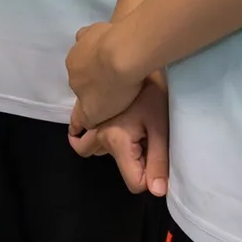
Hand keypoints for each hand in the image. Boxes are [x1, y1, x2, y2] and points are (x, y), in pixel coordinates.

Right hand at [65, 19, 146, 130]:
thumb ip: (86, 118)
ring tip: (120, 60)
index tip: (110, 93)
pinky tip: (114, 42)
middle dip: (96, 74)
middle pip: (83, 70)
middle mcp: (72, 62)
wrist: (125, 53)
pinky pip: (93, 34)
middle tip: (117, 77)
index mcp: (73, 82)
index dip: (95, 92)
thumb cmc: (113, 87)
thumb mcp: (97, 113)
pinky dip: (100, 38)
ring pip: (87, 52)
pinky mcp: (94, 28)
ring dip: (98, 56)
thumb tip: (79, 123)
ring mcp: (82, 43)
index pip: (81, 90)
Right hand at [69, 74, 167, 195]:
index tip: (161, 157)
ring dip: (102, 139)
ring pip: (87, 140)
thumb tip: (156, 192)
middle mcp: (97, 132)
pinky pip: (81, 118)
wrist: (132, 50)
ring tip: (129, 127)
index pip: (134, 181)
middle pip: (95, 157)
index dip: (150, 176)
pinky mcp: (86, 99)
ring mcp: (90, 115)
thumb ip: (158, 161)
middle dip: (118, 158)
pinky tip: (110, 110)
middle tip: (141, 144)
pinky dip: (90, 120)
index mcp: (115, 142)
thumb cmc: (151, 91)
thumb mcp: (160, 128)